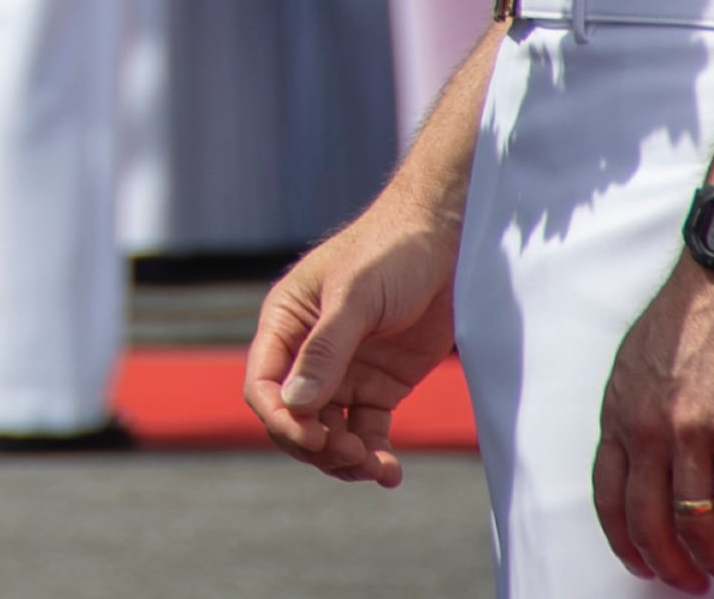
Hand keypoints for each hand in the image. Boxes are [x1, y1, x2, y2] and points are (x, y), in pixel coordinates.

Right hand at [242, 194, 461, 486]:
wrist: (450, 241)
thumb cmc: (391, 251)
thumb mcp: (355, 296)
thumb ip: (325, 350)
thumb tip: (293, 405)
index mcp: (286, 322)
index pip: (263, 384)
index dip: (280, 419)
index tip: (315, 440)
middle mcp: (308, 352)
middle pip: (293, 418)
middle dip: (316, 445)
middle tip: (354, 455)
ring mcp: (345, 371)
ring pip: (328, 433)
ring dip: (345, 459)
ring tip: (377, 468)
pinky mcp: (380, 386)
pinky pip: (367, 432)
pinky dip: (374, 456)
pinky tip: (390, 472)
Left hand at [592, 259, 713, 591]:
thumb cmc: (692, 316)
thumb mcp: (639, 364)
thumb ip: (636, 411)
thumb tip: (641, 456)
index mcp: (618, 413)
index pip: (607, 495)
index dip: (623, 539)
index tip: (642, 563)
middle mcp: (646, 427)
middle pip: (648, 520)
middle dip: (669, 564)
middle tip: (692, 582)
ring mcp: (691, 429)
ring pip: (695, 520)